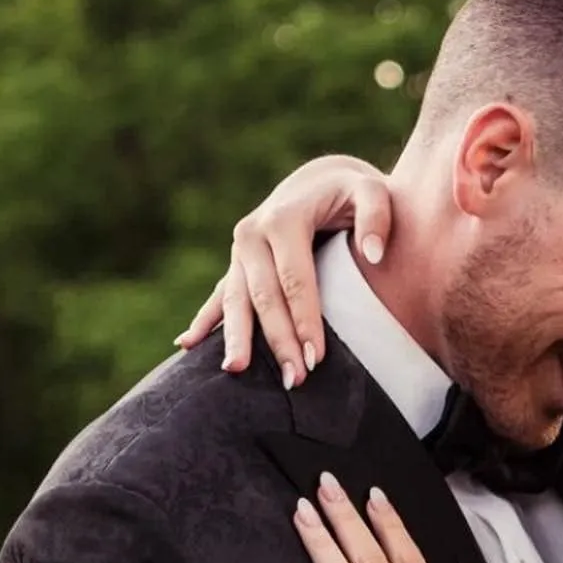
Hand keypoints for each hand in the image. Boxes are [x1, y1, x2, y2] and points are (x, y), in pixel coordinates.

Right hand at [176, 155, 395, 385]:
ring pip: (234, 300)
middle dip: (277, 341)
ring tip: (235, 370)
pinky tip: (185, 344)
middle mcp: (253, 234)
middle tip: (294, 381)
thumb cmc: (351, 193)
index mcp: (283, 218)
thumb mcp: (371, 191)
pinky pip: (219, 296)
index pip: (295, 279)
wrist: (319, 182)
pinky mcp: (237, 265)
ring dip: (236, 338)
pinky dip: (203, 320)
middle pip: (263, 296)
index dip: (305, 320)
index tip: (317, 358)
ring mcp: (240, 251)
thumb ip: (377, 216)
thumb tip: (373, 255)